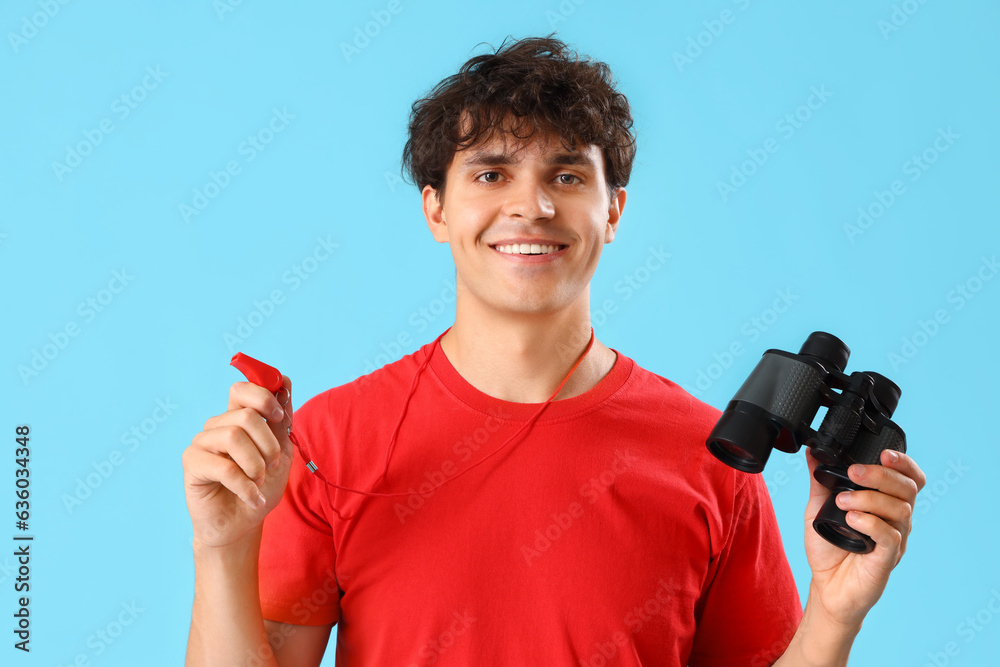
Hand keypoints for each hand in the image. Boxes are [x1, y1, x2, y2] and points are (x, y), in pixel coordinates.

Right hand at [182, 376, 295, 548]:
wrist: (242, 523)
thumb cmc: (261, 486)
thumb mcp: (281, 451)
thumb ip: (281, 419)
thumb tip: (283, 380)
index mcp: (237, 418)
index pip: (243, 389)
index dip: (264, 396)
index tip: (278, 417)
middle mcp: (217, 426)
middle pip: (245, 415)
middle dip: (268, 443)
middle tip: (271, 465)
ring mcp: (201, 443)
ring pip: (234, 437)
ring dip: (256, 465)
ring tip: (259, 481)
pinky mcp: (191, 463)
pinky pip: (224, 467)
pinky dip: (246, 486)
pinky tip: (253, 498)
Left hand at [801, 448, 925, 628]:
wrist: (826, 586)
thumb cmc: (829, 548)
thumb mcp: (818, 509)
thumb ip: (819, 482)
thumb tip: (812, 453)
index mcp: (885, 503)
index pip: (909, 479)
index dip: (904, 463)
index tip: (884, 453)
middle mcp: (896, 519)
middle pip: (907, 489)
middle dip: (881, 475)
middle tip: (853, 473)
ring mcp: (895, 539)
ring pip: (900, 509)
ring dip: (869, 499)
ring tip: (842, 502)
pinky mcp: (888, 558)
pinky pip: (891, 536)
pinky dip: (871, 523)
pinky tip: (852, 520)